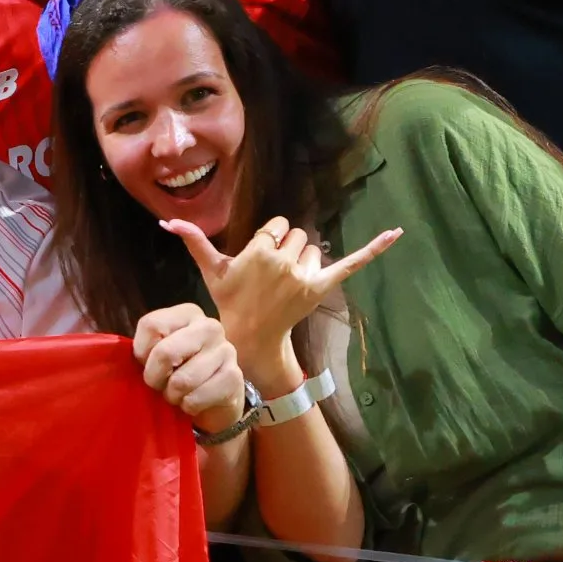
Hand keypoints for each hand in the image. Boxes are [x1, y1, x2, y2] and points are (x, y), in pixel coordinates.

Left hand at [131, 303, 246, 427]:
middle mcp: (209, 326)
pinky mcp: (234, 377)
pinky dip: (188, 407)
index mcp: (188, 313)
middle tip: (159, 385)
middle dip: (155, 378)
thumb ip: (146, 348)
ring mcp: (226, 350)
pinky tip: (193, 401)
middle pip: (165, 352)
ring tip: (178, 394)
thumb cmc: (178, 371)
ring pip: (181, 381)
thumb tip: (135, 356)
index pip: (151, 325)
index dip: (141, 353)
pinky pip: (196, 398)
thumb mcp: (157, 354)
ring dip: (173, 395)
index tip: (147, 363)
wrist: (215, 399)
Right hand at [176, 215, 401, 373]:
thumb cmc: (229, 302)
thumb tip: (165, 223)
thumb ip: (193, 242)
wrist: (251, 337)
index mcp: (258, 251)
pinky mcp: (323, 287)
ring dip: (304, 262)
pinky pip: (352, 262)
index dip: (268, 242)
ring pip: (314, 249)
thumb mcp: (211, 272)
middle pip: (296, 236)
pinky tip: (397, 232)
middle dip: (287, 251)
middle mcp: (282, 261)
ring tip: (287, 286)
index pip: (276, 227)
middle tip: (272, 279)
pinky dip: (375, 247)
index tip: (259, 265)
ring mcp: (303, 275)